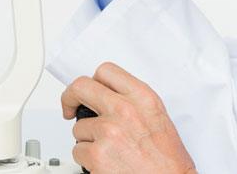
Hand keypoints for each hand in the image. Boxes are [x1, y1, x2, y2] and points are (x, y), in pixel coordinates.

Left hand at [62, 62, 196, 173]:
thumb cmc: (167, 160)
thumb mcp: (157, 117)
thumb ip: (132, 102)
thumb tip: (109, 98)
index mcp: (141, 97)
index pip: (106, 71)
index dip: (93, 80)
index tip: (89, 90)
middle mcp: (124, 110)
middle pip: (80, 87)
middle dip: (70, 98)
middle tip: (69, 108)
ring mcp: (108, 131)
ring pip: (78, 127)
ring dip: (87, 139)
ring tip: (108, 150)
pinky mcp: (97, 155)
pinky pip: (78, 151)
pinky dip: (87, 160)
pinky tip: (105, 163)